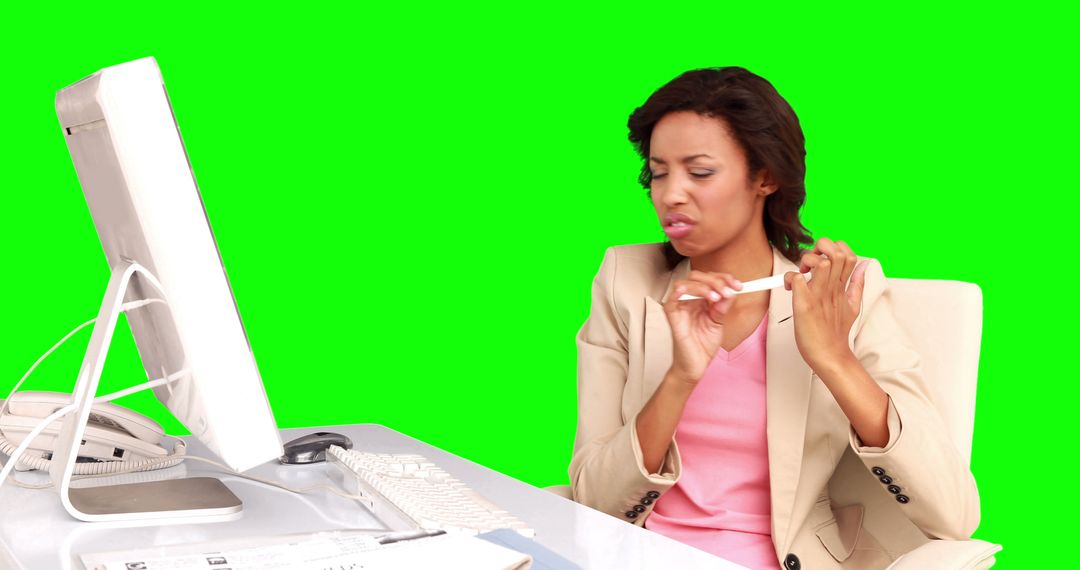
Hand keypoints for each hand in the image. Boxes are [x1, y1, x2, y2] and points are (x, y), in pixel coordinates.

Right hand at [664, 270, 742, 384]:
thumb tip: (730, 291)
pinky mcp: (672, 316)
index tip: (738, 286)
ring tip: (716, 297)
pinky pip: (672, 299)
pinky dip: (681, 292)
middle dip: (715, 280)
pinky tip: (696, 294)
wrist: (695, 365)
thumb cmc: (703, 345)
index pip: (709, 279)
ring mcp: (679, 307)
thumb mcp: (718, 322)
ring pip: (685, 283)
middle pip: (697, 277)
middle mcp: (688, 300)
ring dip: (703, 286)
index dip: (724, 279)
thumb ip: (722, 307)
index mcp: (700, 300)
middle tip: (728, 291)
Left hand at [783, 238, 868, 371]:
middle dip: (820, 248)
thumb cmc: (835, 332)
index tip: (823, 258)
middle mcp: (832, 288)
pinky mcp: (804, 305)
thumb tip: (865, 266)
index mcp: (842, 286)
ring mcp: (819, 295)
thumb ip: (857, 283)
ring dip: (806, 261)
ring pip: (819, 262)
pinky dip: (790, 278)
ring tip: (801, 273)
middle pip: (835, 252)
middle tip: (809, 263)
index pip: (847, 253)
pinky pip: (797, 280)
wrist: (829, 356)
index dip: (835, 248)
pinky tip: (789, 287)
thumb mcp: (853, 305)